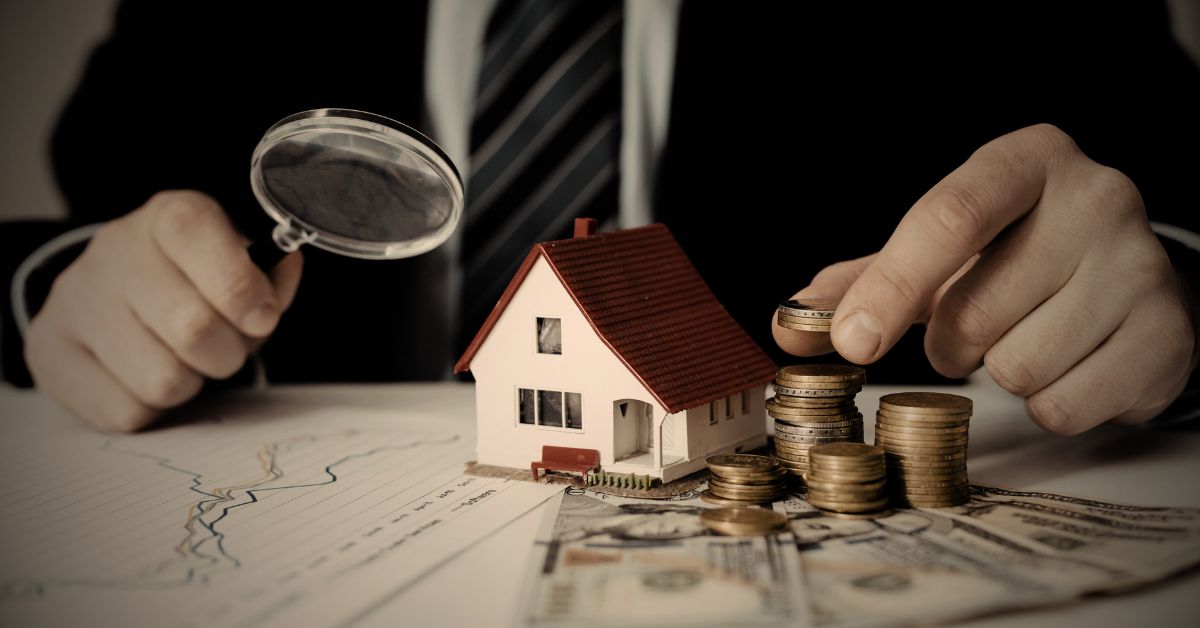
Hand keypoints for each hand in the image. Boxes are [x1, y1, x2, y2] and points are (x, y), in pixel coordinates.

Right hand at [25, 190, 302, 430]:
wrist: (116, 294)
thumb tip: (279, 281)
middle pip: (193, 328)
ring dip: (190, 384)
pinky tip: (146, 375)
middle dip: (228, 354)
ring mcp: (75, 302)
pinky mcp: (50, 352)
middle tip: (224, 348)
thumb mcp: (241, 268)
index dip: (241, 287)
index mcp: (169, 219)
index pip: (196, 234)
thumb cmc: (197, 284)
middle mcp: (114, 252)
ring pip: (161, 381)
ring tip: (182, 359)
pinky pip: (126, 411)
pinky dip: (152, 408)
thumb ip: (270, 280)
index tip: (262, 317)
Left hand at [774, 124, 1195, 434]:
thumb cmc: (1018, 258)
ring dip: (1000, 374)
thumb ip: (862, 281)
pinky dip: (1048, 403)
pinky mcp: (1168, 334)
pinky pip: (1064, 405)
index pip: (948, 217)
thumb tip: (788, 321)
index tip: (851, 342)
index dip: (890, 287)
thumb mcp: (941, 251)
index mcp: (1026, 162)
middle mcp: (1096, 198)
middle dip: (951, 344)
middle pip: (973, 313)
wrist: (1131, 280)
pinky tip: (1069, 364)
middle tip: (975, 328)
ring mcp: (1142, 264)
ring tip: (1028, 337)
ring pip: (1017, 368)